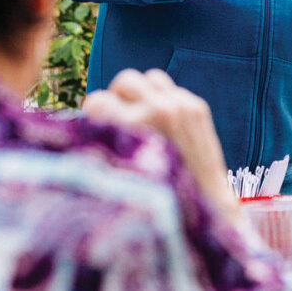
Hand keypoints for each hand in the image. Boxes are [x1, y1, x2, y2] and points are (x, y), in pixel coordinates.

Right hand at [82, 68, 239, 220]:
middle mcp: (157, 110)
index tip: (99, 131)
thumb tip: (85, 121)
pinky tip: (164, 125)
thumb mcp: (116, 176)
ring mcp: (181, 106)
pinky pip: (171, 88)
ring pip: (149, 78)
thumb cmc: (151, 204)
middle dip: (118, 98)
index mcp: (131, 128)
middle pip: (125, 80)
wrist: (205, 213)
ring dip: (142, 94)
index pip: (97, 100)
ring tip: (142, 119)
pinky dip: (163, 100)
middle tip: (121, 123)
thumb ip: (102, 143)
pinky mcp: (197, 108)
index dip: (93, 117)